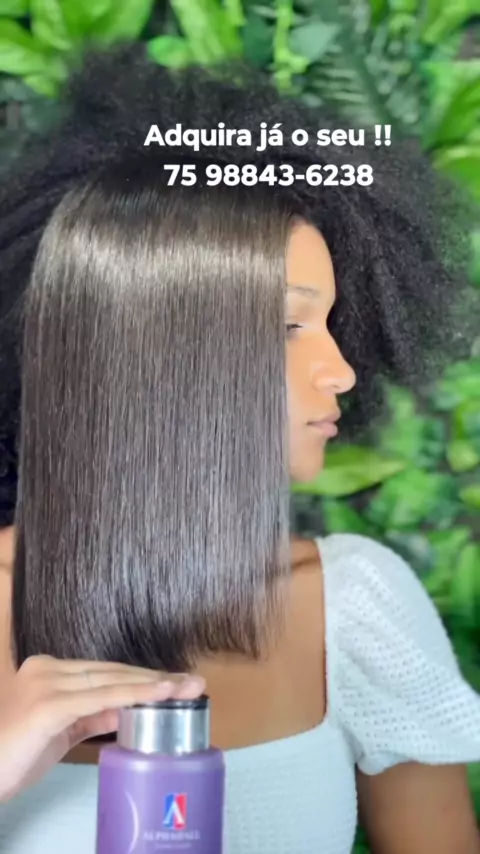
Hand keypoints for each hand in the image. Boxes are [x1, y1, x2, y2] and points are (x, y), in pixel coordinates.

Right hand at [0, 654, 204, 801]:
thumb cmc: (16, 755)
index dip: (142, 676)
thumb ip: (92, 715)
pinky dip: (131, 695)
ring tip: (183, 687)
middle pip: (112, 671)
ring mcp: (47, 683)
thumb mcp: (63, 731)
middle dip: (155, 678)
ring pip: (110, 681)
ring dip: (151, 684)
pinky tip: (156, 694)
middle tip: (193, 683)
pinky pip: (98, 698)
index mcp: (50, 671)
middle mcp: (47, 669)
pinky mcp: (48, 704)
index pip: (105, 672)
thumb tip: (128, 709)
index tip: (175, 681)